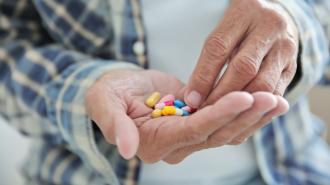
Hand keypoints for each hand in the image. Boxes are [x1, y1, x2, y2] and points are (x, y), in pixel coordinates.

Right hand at [85, 69, 287, 162]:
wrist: (117, 89)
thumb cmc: (106, 95)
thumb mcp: (104, 105)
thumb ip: (114, 126)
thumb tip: (127, 150)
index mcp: (154, 142)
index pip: (193, 131)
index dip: (218, 115)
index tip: (243, 97)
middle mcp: (175, 145)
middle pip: (216, 133)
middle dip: (244, 116)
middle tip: (272, 98)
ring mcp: (188, 134)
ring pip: (226, 130)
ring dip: (251, 116)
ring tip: (278, 101)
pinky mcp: (196, 120)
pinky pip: (224, 119)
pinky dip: (244, 111)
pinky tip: (265, 102)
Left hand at [185, 0, 298, 107]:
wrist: (275, 19)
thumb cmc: (241, 27)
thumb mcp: (225, 31)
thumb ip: (211, 58)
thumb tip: (193, 96)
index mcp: (244, 13)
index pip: (219, 47)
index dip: (203, 76)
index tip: (192, 99)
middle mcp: (269, 28)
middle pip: (243, 68)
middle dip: (222, 94)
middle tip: (205, 111)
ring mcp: (285, 48)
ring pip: (263, 84)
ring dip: (240, 105)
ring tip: (222, 116)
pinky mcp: (293, 66)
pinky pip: (276, 93)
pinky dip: (257, 107)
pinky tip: (242, 114)